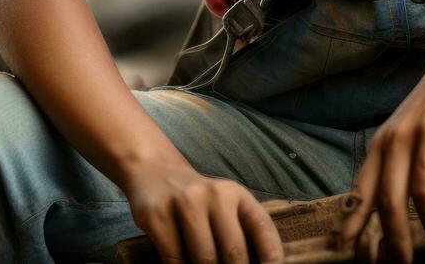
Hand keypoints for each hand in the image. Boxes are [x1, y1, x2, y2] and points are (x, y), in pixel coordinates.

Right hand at [123, 162, 284, 263]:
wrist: (152, 170)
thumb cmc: (196, 201)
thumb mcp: (223, 205)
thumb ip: (240, 233)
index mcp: (236, 194)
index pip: (263, 228)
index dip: (272, 258)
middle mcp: (213, 194)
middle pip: (233, 252)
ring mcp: (184, 203)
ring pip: (204, 260)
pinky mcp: (157, 215)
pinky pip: (174, 260)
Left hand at [336, 34, 424, 262]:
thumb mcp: (410, 125)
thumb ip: (398, 158)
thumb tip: (389, 204)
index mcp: (384, 140)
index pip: (362, 188)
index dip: (354, 223)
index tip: (350, 252)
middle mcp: (400, 137)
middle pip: (389, 198)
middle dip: (394, 238)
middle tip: (403, 262)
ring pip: (422, 194)